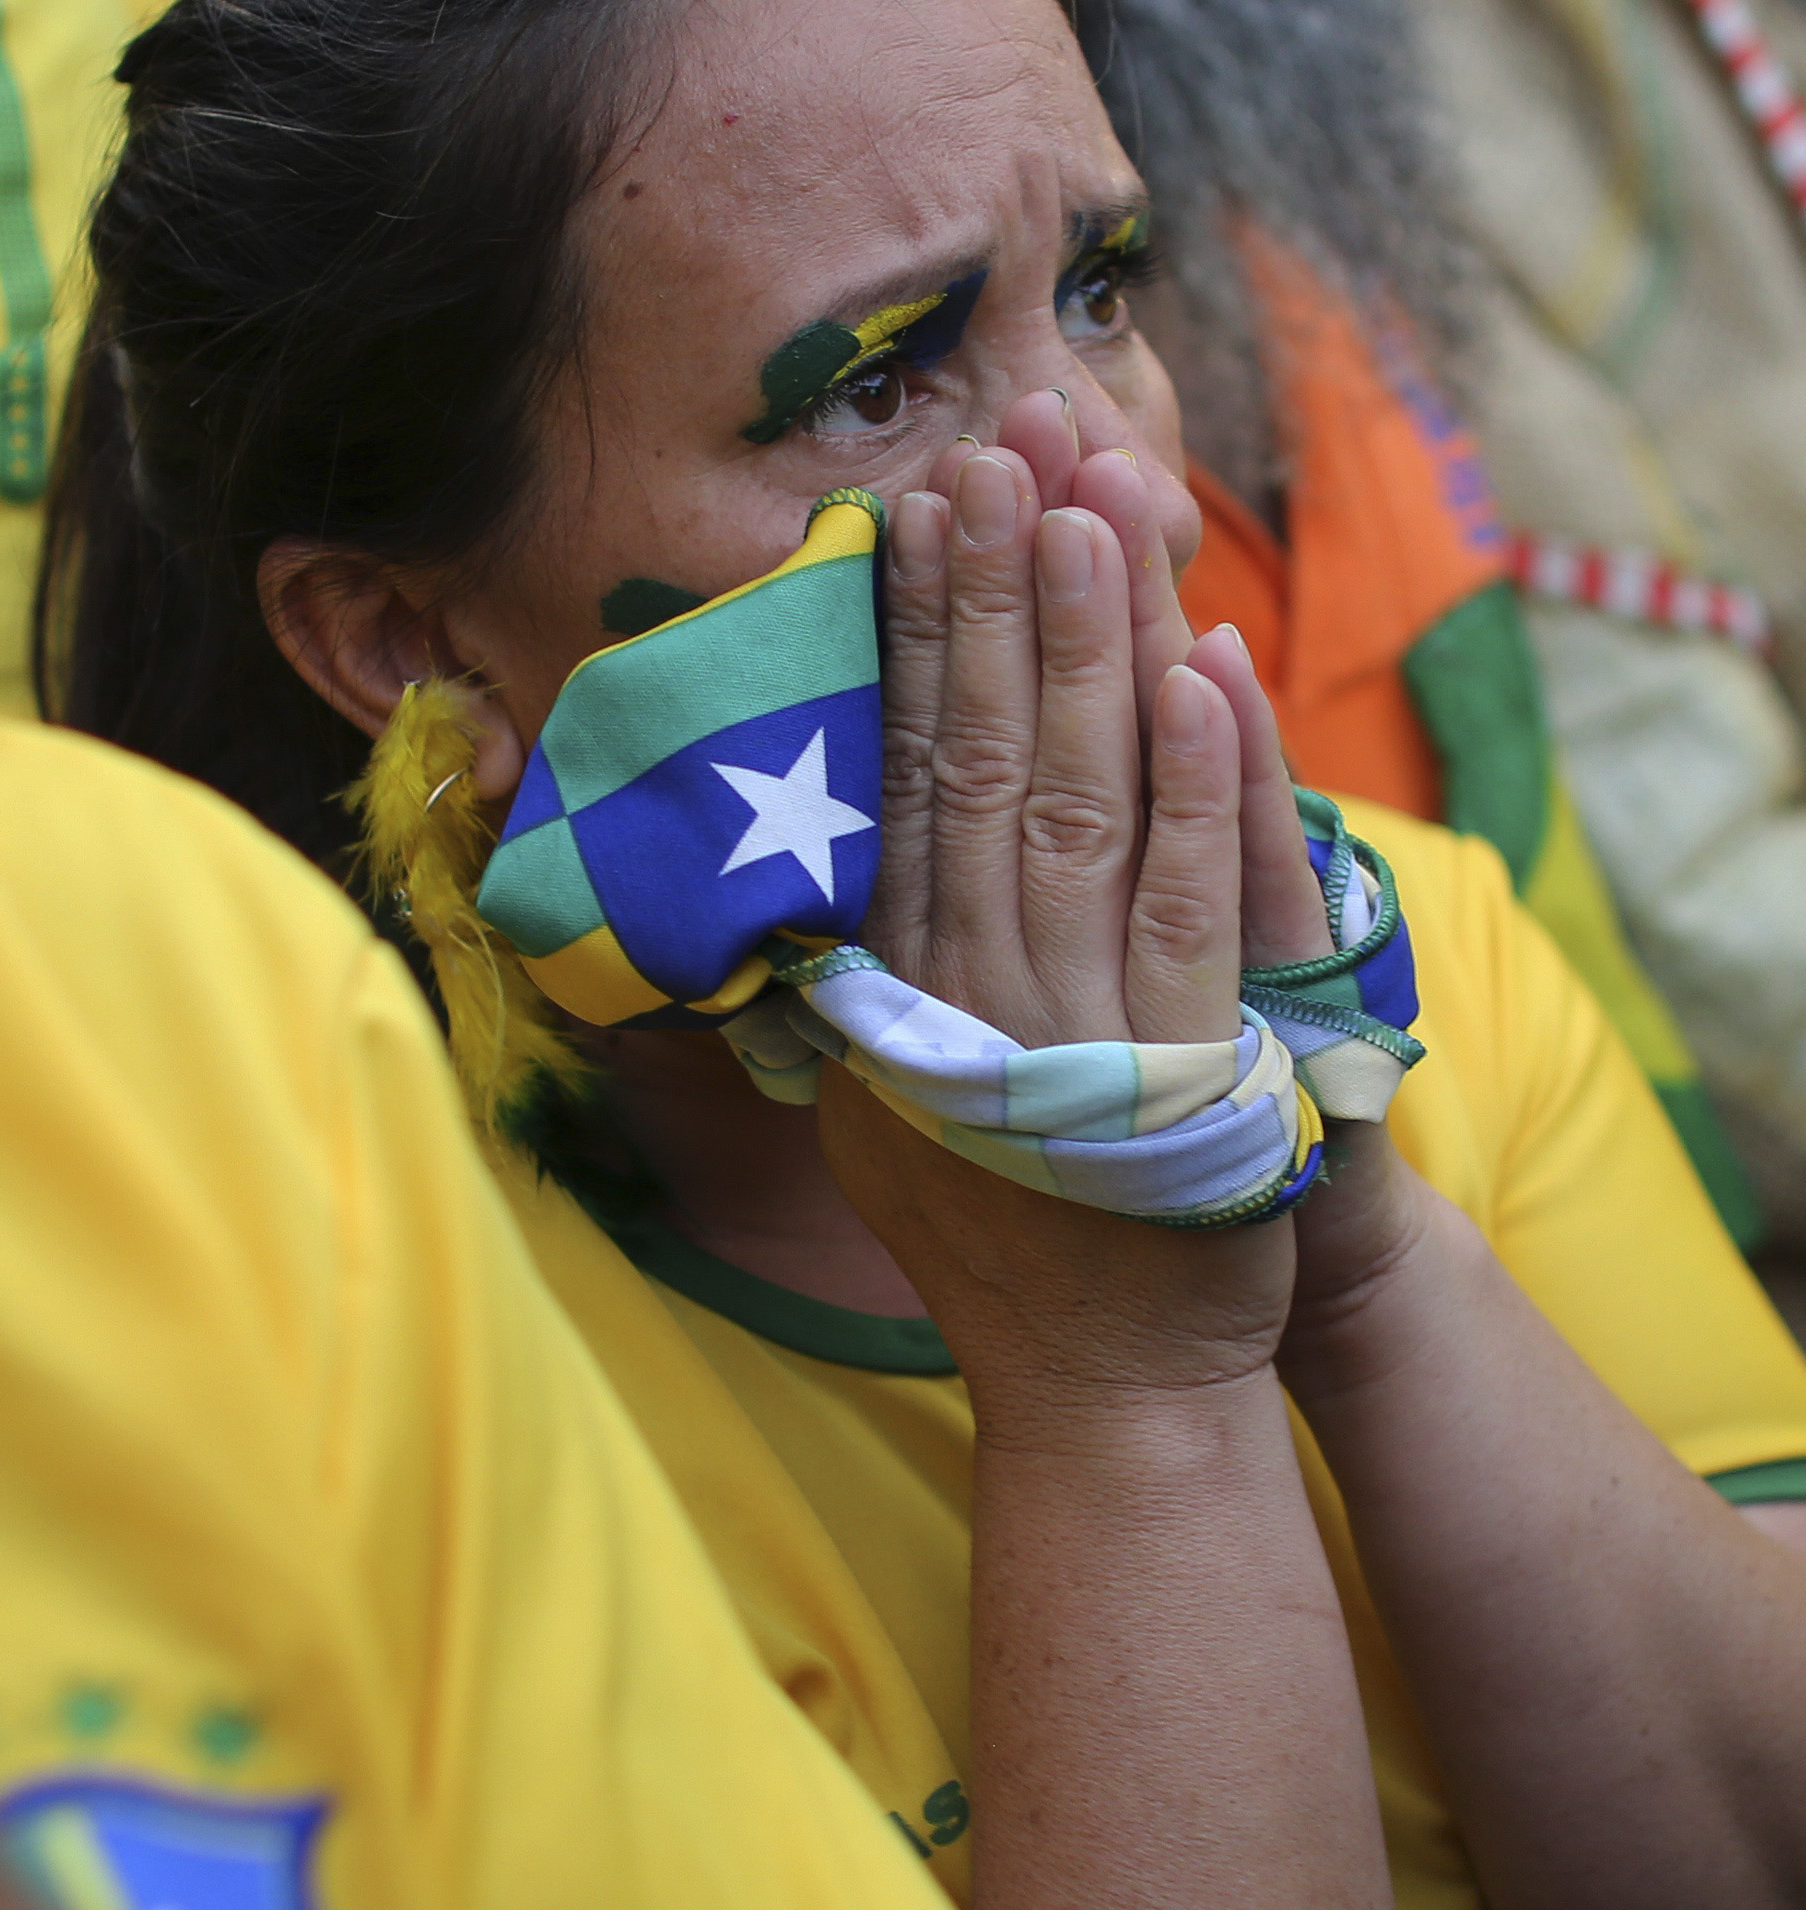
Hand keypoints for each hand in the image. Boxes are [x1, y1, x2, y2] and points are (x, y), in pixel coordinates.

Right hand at [828, 388, 1321, 1400]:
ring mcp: (1069, 1019)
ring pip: (1065, 800)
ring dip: (1077, 650)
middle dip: (984, 598)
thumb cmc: (1000, 1238)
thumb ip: (844, 988)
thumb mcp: (882, 1106)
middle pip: (966, 757)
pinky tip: (1197, 673)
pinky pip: (1183, 902)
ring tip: (1081, 510)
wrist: (1104, 1386)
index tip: (913, 512)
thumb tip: (782, 881)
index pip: (890, 773)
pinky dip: (1193, 784)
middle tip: (988, 454)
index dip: (907, 638)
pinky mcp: (1182, 1061)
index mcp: (891, 981)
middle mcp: (962, 984)